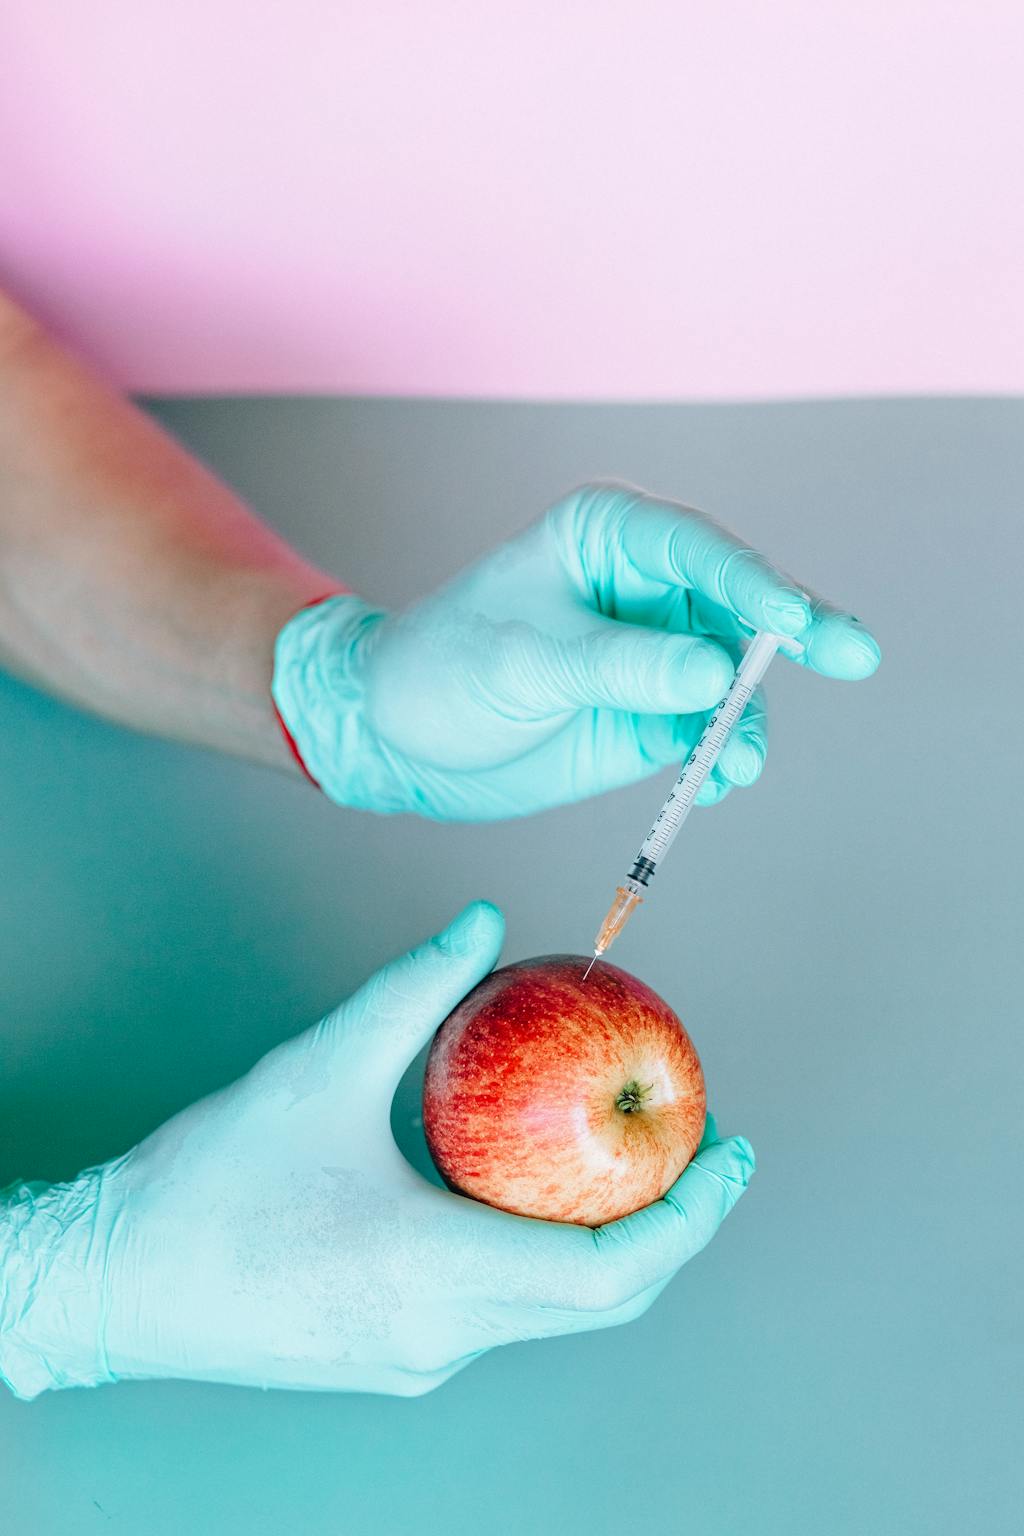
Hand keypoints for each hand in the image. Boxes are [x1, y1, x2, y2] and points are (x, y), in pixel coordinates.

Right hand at [0, 903, 753, 1398]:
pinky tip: (537, 1188)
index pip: (611, 1270)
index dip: (691, 1213)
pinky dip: (545, 1252)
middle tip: (706, 1145)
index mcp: (435, 1276)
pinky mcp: (390, 1354)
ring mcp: (415, 1359)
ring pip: (553, 1311)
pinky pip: (502, 1310)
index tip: (733, 1149)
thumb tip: (487, 922)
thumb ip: (414, 990)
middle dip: (672, 1226)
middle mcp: (440, 1337)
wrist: (109, 1281)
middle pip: (601, 1301)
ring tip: (635, 1156)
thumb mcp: (317, 1067)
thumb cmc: (208, 1181)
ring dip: (610, 1240)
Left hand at [272, 481, 879, 818]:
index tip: (797, 622)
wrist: (398, 737)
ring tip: (738, 762)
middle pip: (741, 607)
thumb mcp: (526, 662)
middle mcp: (647, 588)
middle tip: (853, 654)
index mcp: (610, 536)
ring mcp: (655, 652)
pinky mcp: (651, 712)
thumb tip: (717, 675)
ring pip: (735, 677)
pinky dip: (722, 753)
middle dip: (794, 634)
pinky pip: (709, 729)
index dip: (756, 584)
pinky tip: (723, 776)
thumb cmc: (443, 668)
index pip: (702, 552)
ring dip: (748, 718)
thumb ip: (622, 667)